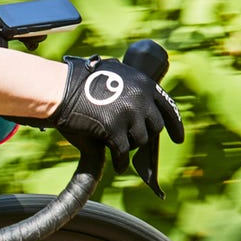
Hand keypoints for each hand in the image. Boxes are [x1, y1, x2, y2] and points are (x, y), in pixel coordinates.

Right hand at [17, 55, 183, 195]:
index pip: (168, 107)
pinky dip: (122, 162)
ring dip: (131, 148)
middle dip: (146, 136)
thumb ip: (127, 84)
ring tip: (122, 154)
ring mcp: (128, 114)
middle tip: (135, 143)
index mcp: (144, 84)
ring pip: (140, 141)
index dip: (175, 126)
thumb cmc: (80, 81)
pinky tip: (119, 167)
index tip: (178, 139)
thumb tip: (133, 94)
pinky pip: (123, 153)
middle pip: (155, 127)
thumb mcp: (112, 73)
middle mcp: (140, 98)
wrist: (62, 89)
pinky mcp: (113, 129)